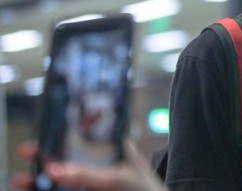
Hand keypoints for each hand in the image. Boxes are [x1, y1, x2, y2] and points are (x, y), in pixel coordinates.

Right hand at [12, 140, 166, 190]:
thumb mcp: (118, 177)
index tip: (45, 130)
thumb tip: (56, 170)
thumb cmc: (146, 188)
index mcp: (111, 147)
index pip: (85, 132)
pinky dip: (51, 188)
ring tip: (22, 179)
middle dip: (46, 154)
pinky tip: (37, 187)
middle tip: (27, 153)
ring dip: (43, 177)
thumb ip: (88, 175)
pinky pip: (66, 189)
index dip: (64, 130)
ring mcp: (92, 179)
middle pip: (68, 154)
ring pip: (63, 176)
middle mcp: (100, 161)